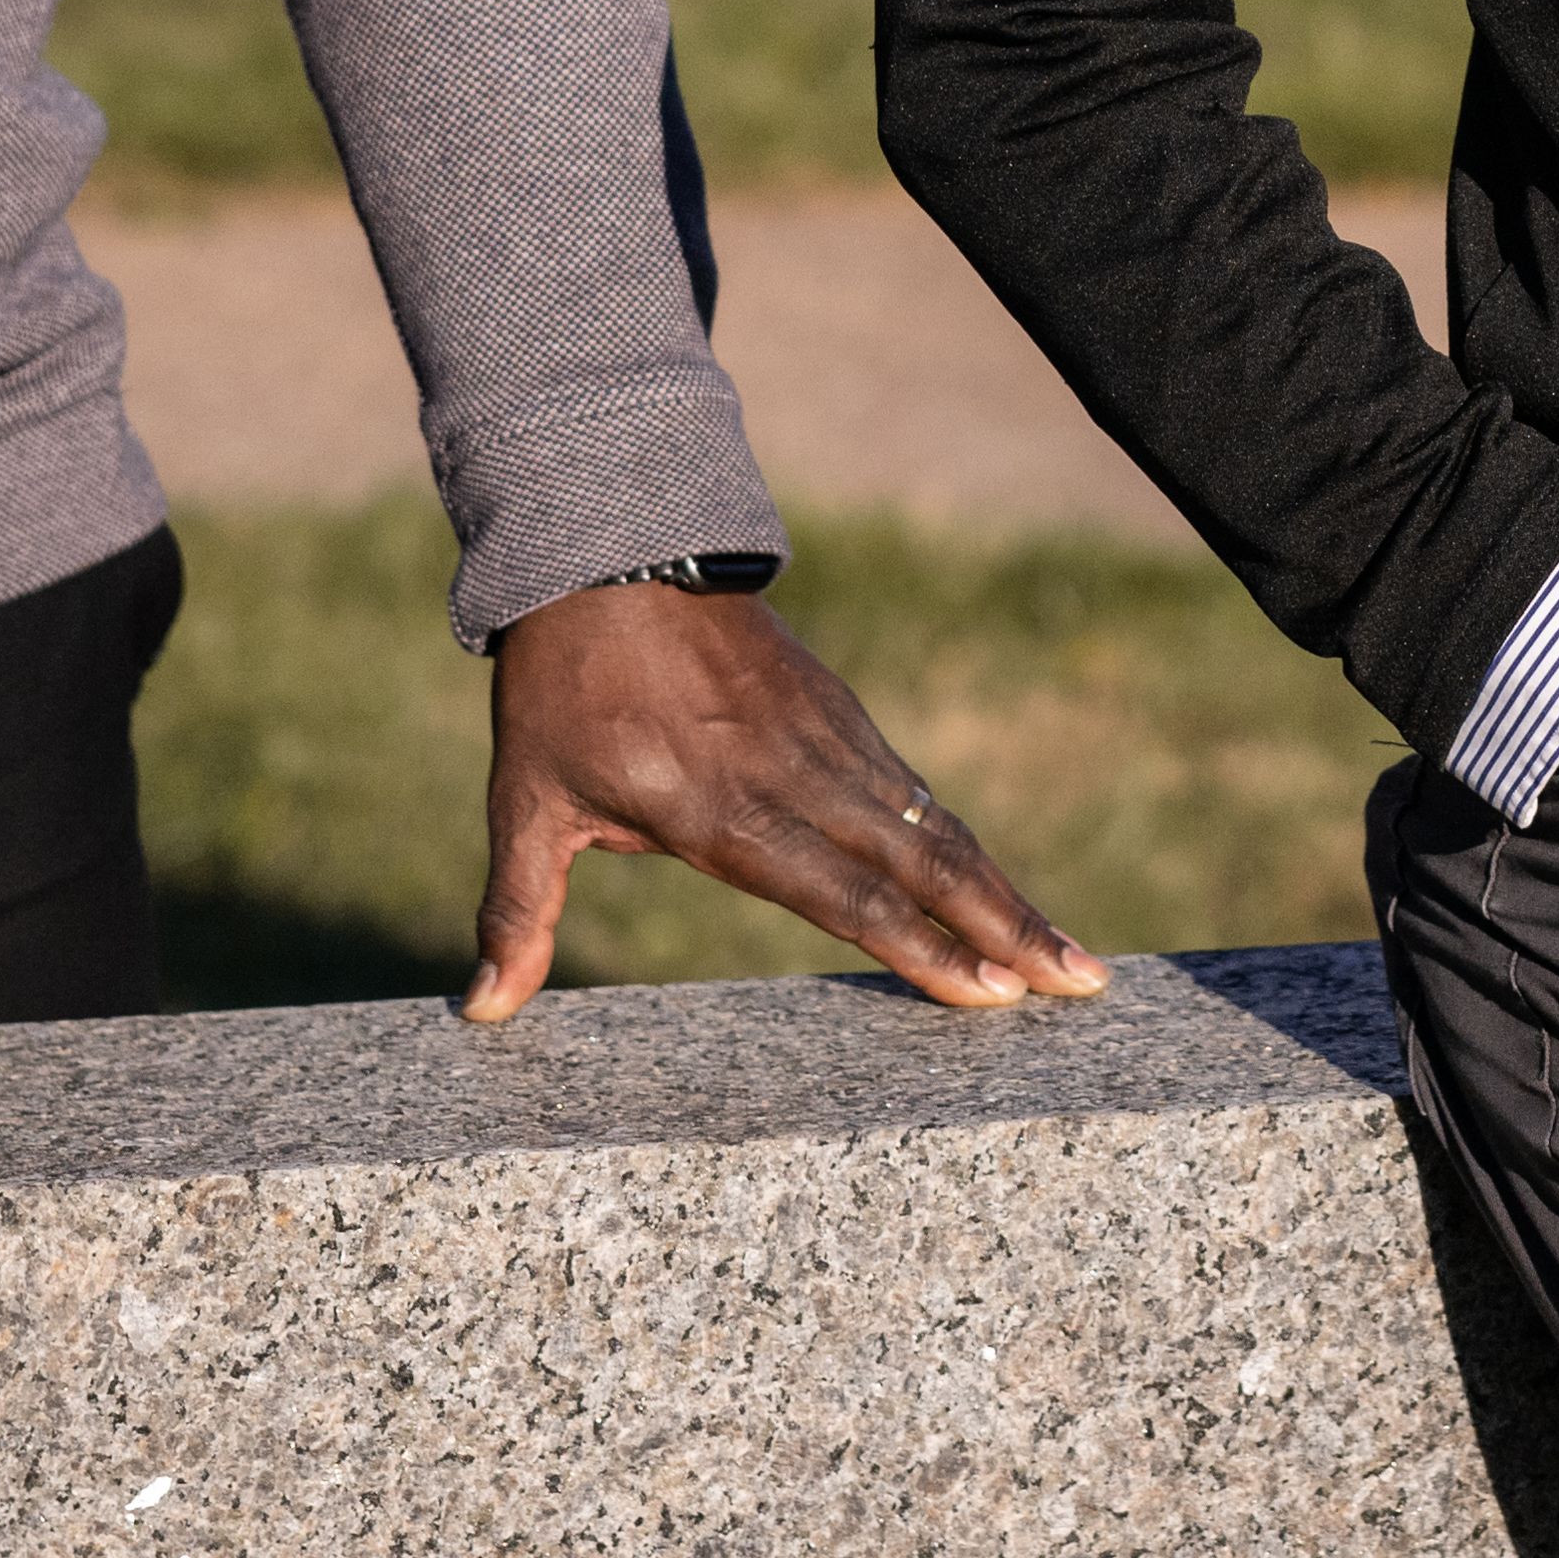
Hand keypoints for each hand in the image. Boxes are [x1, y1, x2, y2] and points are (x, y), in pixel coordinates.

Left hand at [471, 583, 1107, 1022]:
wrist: (608, 543)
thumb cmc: (561, 685)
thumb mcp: (526, 798)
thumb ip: (518, 909)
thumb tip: (478, 1013)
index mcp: (721, 808)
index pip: (841, 893)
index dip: (919, 946)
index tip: (990, 992)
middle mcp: (792, 773)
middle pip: (919, 861)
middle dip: (1005, 926)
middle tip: (1079, 983)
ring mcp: (825, 735)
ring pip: (931, 822)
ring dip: (1002, 888)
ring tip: (1066, 952)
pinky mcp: (835, 709)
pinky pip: (911, 785)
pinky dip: (960, 839)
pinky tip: (993, 880)